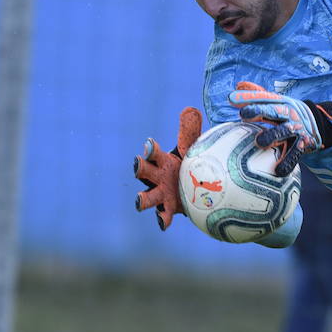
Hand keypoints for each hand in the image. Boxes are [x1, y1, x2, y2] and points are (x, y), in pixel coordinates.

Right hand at [133, 107, 202, 230]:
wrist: (194, 188)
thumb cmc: (189, 164)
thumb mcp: (191, 149)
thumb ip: (190, 132)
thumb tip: (190, 109)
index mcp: (161, 161)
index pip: (153, 153)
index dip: (150, 149)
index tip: (149, 145)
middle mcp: (156, 177)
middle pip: (144, 172)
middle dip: (140, 168)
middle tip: (137, 165)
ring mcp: (160, 194)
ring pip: (148, 197)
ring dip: (142, 199)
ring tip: (138, 201)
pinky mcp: (167, 208)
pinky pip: (163, 215)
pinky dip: (162, 218)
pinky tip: (163, 222)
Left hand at [228, 81, 331, 175]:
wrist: (320, 123)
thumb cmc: (289, 113)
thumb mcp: (277, 102)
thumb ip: (257, 94)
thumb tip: (238, 84)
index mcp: (280, 104)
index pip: (263, 98)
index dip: (248, 97)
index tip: (231, 99)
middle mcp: (288, 115)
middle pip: (273, 110)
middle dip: (259, 111)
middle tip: (244, 115)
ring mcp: (296, 130)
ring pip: (283, 131)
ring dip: (272, 136)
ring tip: (259, 142)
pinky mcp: (304, 145)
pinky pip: (294, 155)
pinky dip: (286, 163)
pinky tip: (277, 171)